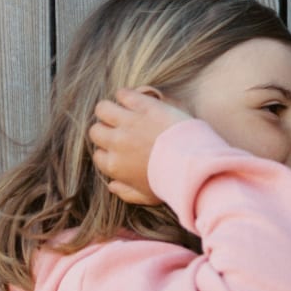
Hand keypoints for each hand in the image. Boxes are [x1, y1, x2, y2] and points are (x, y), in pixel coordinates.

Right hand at [89, 88, 190, 204]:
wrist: (194, 166)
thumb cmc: (171, 184)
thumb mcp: (147, 196)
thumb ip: (126, 192)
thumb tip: (111, 185)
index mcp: (115, 166)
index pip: (98, 155)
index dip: (108, 153)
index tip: (119, 152)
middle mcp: (116, 142)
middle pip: (96, 131)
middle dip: (105, 132)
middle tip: (120, 133)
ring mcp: (128, 122)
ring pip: (103, 109)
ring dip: (110, 111)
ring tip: (123, 115)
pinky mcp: (142, 105)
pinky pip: (123, 94)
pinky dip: (126, 96)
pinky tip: (136, 103)